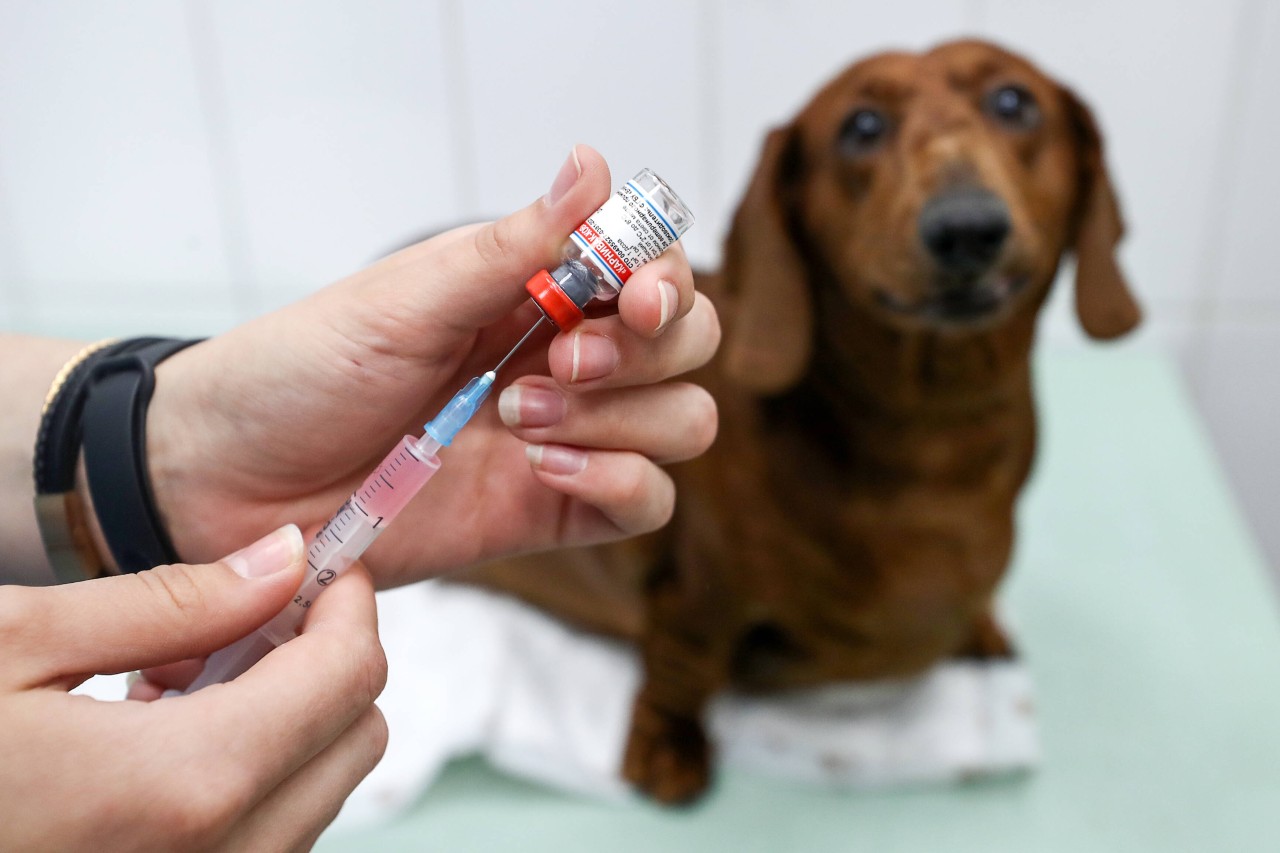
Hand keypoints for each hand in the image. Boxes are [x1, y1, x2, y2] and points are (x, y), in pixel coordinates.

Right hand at [0, 526, 386, 850]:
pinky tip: (150, 733)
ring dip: (283, 718)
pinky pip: (260, 835)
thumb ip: (170, 602)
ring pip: (316, 791)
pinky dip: (244, 773)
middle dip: (323, 660)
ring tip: (171, 674)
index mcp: (184, 785)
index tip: (322, 564)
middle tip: (238, 614)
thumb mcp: (11, 643)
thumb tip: (284, 560)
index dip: (349, 603)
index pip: (349, 675)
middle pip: (354, 737)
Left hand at [145, 145, 718, 586]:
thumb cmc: (301, 372)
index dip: (666, 279)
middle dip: (645, 353)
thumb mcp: (405, 298)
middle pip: (688, 347)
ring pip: (681, 422)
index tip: (634, 296)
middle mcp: (563, 361)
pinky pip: (645, 502)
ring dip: (622, 419)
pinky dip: (621, 481)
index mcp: (532, 293)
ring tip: (518, 419)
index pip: (652, 271)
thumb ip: (512, 246)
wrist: (231, 483)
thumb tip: (593, 165)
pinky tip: (545, 469)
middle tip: (558, 363)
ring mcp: (566, 436)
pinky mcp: (552, 509)